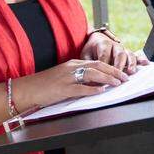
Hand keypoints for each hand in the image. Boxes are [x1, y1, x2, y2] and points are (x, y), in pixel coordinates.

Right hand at [12, 59, 130, 109]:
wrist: (27, 89)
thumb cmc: (45, 85)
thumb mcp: (64, 77)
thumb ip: (79, 78)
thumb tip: (97, 84)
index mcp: (72, 64)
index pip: (96, 62)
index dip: (111, 67)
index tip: (122, 72)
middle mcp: (71, 68)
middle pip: (97, 66)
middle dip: (114, 71)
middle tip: (125, 77)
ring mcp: (66, 78)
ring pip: (91, 74)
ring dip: (107, 78)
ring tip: (118, 83)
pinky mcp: (62, 89)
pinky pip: (80, 88)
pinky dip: (92, 89)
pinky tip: (101, 91)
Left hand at [80, 31, 148, 73]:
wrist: (97, 39)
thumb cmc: (91, 49)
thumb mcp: (85, 55)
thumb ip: (88, 65)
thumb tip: (89, 78)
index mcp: (103, 44)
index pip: (105, 56)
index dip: (104, 66)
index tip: (104, 77)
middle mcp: (115, 45)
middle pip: (118, 54)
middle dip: (119, 66)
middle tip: (118, 76)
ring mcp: (123, 49)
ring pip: (128, 54)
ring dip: (130, 63)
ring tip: (131, 71)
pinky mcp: (128, 52)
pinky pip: (137, 55)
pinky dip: (141, 59)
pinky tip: (146, 63)